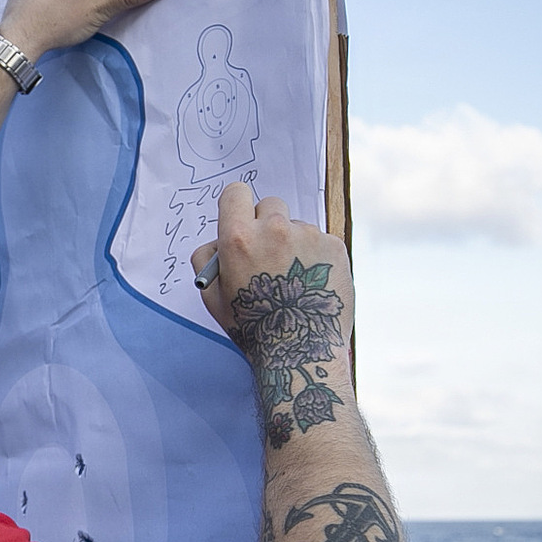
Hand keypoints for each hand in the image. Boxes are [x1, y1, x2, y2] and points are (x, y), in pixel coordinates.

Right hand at [192, 183, 352, 372]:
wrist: (300, 349)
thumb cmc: (252, 327)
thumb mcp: (211, 296)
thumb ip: (207, 260)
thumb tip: (218, 242)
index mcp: (238, 238)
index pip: (235, 193)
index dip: (236, 205)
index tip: (240, 218)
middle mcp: (274, 229)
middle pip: (269, 204)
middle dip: (266, 223)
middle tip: (267, 254)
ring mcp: (308, 235)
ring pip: (296, 226)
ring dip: (292, 243)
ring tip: (291, 280)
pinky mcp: (334, 246)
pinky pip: (319, 241)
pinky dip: (314, 257)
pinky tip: (308, 284)